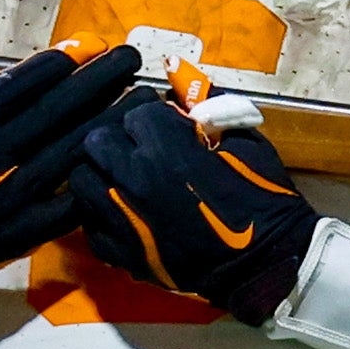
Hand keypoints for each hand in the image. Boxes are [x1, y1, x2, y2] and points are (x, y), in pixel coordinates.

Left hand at [67, 88, 320, 323]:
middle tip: (141, 151)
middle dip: (119, 139)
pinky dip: (102, 216)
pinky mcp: (122, 253)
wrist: (267, 264)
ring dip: (102, 175)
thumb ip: (212, 111)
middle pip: (97, 140)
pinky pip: (90, 225)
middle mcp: (136, 180)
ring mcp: (123, 219)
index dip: (156, 118)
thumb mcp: (247, 144)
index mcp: (168, 149)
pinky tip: (124, 214)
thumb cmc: (264, 201)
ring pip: (82, 180)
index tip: (170, 130)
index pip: (138, 112)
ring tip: (125, 181)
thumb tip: (183, 84)